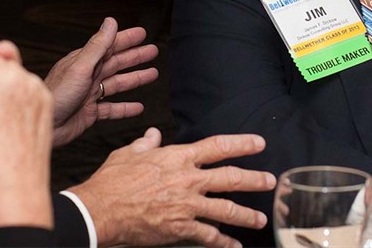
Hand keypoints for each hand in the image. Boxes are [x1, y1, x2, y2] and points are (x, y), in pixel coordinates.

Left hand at [44, 17, 158, 145]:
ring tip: (152, 74)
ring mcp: (89, 94)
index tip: (142, 33)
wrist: (46, 125)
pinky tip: (138, 107)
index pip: (110, 46)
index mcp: (85, 62)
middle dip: (135, 56)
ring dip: (135, 79)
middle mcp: (88, 76)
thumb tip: (110, 22)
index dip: (127, 39)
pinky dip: (126, 107)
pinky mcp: (90, 112)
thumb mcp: (80, 67)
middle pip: (117, 63)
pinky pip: (112, 109)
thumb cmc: (57, 95)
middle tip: (153, 51)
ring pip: (117, 84)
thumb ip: (98, 45)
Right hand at [70, 128, 275, 247]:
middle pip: (230, 177)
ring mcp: (186, 205)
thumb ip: (146, 143)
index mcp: (177, 157)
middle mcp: (187, 180)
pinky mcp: (180, 228)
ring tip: (260, 219)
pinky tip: (233, 246)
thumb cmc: (112, 180)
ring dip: (246, 215)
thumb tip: (153, 134)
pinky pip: (208, 236)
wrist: (101, 209)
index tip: (259, 144)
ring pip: (225, 209)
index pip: (217, 146)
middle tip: (271, 181)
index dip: (241, 144)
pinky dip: (223, 242)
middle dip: (254, 179)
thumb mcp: (129, 153)